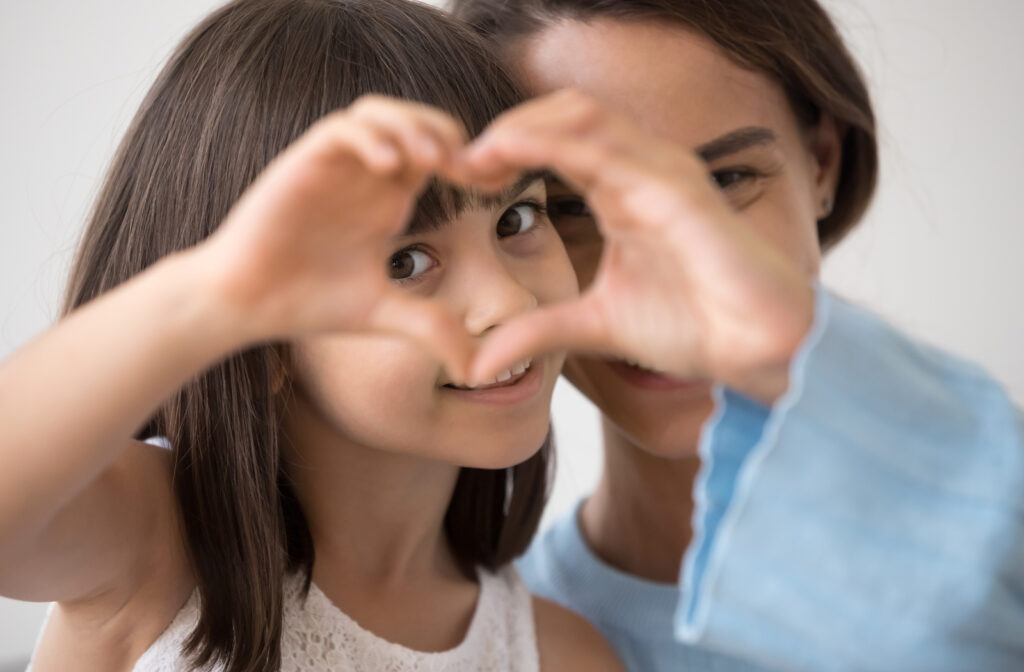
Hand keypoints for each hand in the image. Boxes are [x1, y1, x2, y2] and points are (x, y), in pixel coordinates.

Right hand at [196, 96, 474, 381]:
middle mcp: (366, 175)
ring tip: (432, 160)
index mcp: (390, 199)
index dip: (472, 161)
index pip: (440, 154)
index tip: (494, 186)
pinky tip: (388, 168)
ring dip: (411, 126)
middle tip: (467, 169)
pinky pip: (341, 129)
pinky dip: (369, 137)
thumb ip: (432, 328)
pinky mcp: (302, 163)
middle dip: (448, 134)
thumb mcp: (386, 314)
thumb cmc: (309, 302)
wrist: (246, 303)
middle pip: (417, 120)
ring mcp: (335, 165)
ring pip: (379, 112)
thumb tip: (478, 371)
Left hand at [457, 89, 814, 401]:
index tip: (460, 177)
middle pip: (563, 114)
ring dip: (521, 127)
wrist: (758, 349)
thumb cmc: (693, 325)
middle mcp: (642, 170)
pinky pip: (609, 150)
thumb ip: (538, 331)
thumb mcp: (593, 326)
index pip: (557, 141)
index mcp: (623, 190)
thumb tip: (476, 364)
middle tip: (459, 163)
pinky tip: (511, 157)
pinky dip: (553, 144)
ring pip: (582, 116)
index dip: (505, 150)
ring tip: (476, 157)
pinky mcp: (678, 190)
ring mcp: (663, 172)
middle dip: (507, 128)